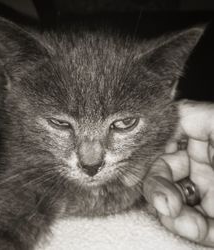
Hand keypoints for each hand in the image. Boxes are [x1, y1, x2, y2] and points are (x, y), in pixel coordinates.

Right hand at [144, 100, 213, 246]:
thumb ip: (198, 116)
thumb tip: (169, 109)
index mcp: (203, 136)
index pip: (163, 137)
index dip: (147, 149)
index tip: (136, 164)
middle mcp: (200, 161)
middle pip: (160, 169)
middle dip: (157, 187)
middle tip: (165, 204)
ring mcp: (204, 189)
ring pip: (168, 197)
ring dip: (169, 211)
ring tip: (182, 221)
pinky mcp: (211, 214)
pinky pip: (188, 219)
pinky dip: (185, 226)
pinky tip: (191, 228)